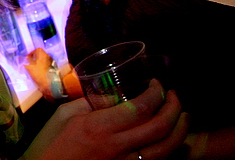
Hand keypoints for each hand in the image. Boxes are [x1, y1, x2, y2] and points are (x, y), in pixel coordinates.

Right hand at [23, 79, 188, 159]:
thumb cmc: (51, 145)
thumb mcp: (64, 116)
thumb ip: (90, 102)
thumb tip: (111, 91)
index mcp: (100, 128)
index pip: (141, 107)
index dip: (156, 93)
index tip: (157, 83)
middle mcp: (117, 147)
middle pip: (160, 127)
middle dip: (174, 108)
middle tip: (174, 95)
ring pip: (166, 150)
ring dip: (180, 130)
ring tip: (183, 116)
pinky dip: (170, 150)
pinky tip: (170, 139)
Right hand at [24, 48, 54, 100]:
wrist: (50, 84)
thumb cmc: (39, 73)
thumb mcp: (29, 67)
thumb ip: (24, 61)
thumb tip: (20, 58)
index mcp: (43, 54)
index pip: (37, 50)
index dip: (31, 53)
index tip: (27, 58)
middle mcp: (48, 57)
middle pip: (39, 56)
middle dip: (33, 59)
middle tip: (28, 64)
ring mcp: (51, 64)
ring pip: (42, 62)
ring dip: (37, 64)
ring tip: (32, 69)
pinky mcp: (52, 70)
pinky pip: (44, 67)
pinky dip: (40, 69)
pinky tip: (36, 74)